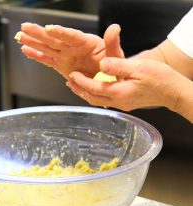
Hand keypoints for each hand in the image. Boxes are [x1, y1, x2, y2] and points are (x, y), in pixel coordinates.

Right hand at [15, 23, 123, 78]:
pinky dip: (36, 56)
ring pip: (46, 47)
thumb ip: (112, 43)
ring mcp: (65, 56)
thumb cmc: (111, 64)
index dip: (60, 32)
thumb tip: (114, 28)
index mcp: (85, 43)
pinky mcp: (60, 65)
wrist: (106, 77)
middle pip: (53, 39)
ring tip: (20, 36)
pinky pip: (46, 60)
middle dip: (39, 33)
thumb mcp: (114, 54)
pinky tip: (26, 50)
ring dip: (33, 42)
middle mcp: (72, 47)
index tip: (49, 29)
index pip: (71, 36)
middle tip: (25, 27)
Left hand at [66, 57, 192, 121]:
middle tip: (69, 82)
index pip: (94, 89)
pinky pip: (105, 99)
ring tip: (76, 85)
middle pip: (93, 98)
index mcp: (120, 93)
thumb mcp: (138, 67)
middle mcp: (118, 102)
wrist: (172, 91)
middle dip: (79, 90)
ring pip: (98, 100)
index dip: (82, 82)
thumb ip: (118, 66)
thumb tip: (101, 64)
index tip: (72, 75)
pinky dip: (95, 94)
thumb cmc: (159, 78)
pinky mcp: (125, 103)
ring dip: (86, 93)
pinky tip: (93, 88)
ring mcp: (121, 104)